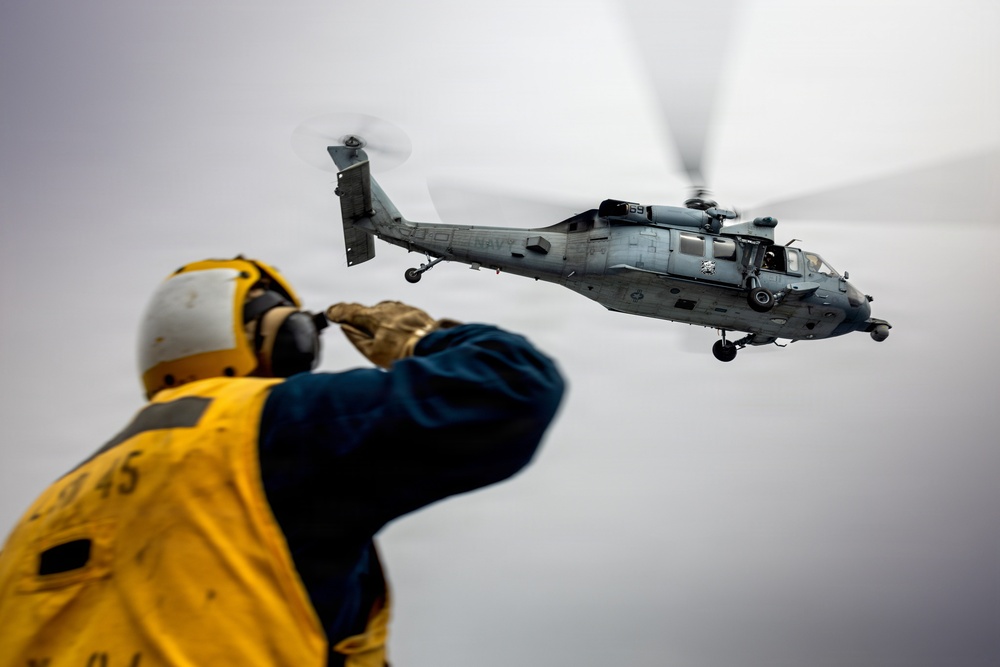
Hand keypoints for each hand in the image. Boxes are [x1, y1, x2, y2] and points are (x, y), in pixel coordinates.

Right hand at [325, 301, 455, 367]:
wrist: (432, 348)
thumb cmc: (404, 354)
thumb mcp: (372, 352)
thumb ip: (356, 337)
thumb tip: (346, 327)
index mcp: (374, 318)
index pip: (351, 312)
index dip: (339, 312)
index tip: (332, 312)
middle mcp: (388, 309)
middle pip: (368, 311)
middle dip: (360, 317)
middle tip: (352, 324)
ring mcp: (402, 309)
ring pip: (384, 310)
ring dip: (378, 318)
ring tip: (381, 335)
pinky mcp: (415, 311)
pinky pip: (398, 312)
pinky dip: (393, 319)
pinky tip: (396, 331)